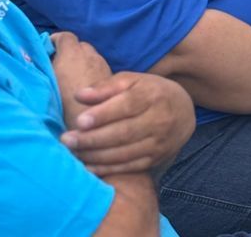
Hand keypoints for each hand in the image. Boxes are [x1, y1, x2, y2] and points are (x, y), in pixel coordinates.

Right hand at [51, 32, 111, 129]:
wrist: (91, 128)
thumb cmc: (62, 105)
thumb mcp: (45, 85)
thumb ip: (44, 68)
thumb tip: (42, 60)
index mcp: (72, 52)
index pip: (64, 37)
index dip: (54, 42)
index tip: (46, 52)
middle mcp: (90, 54)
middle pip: (79, 47)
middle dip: (69, 54)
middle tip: (57, 69)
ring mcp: (103, 66)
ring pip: (90, 59)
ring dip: (81, 66)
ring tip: (69, 83)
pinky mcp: (111, 81)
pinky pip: (98, 71)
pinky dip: (90, 76)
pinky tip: (83, 93)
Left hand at [60, 72, 194, 176]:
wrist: (183, 112)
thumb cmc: (150, 92)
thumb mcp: (133, 81)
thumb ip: (106, 87)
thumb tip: (79, 95)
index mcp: (153, 95)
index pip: (127, 106)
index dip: (103, 114)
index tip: (79, 121)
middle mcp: (159, 119)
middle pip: (123, 132)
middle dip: (93, 138)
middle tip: (67, 140)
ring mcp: (158, 142)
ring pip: (124, 152)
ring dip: (95, 155)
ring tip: (73, 152)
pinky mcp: (155, 158)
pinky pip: (128, 166)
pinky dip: (107, 168)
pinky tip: (87, 167)